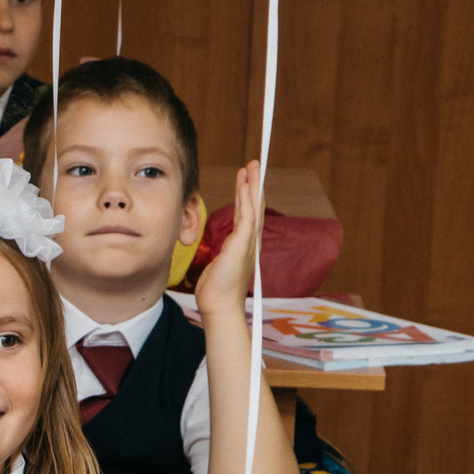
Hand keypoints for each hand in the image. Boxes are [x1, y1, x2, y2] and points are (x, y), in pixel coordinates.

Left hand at [194, 159, 263, 318]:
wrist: (220, 308)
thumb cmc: (217, 292)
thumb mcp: (220, 267)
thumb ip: (223, 256)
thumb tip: (220, 254)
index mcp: (245, 246)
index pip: (249, 215)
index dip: (249, 195)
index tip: (246, 179)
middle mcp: (250, 242)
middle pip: (255, 206)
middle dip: (255, 184)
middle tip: (254, 164)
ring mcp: (248, 243)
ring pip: (253, 207)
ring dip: (252, 185)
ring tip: (251, 166)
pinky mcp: (242, 245)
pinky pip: (246, 216)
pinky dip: (247, 198)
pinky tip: (245, 184)